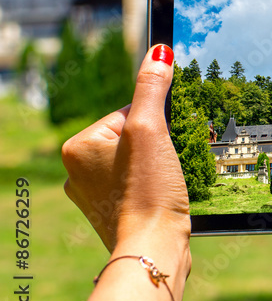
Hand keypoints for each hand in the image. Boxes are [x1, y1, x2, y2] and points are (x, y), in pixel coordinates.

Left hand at [61, 45, 190, 253]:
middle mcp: (77, 172)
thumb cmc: (148, 190)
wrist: (153, 248)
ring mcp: (93, 196)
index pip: (128, 113)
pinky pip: (138, 187)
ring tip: (164, 186)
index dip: (155, 125)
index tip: (160, 148)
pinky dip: (154, 190)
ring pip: (137, 163)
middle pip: (133, 138)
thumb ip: (152, 88)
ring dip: (157, 169)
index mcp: (78, 147)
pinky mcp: (112, 214)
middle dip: (156, 149)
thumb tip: (159, 52)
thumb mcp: (152, 129)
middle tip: (163, 169)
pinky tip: (161, 200)